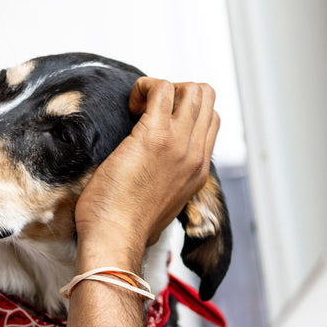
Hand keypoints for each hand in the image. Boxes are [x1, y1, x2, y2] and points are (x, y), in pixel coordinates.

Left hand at [74, 78, 219, 260]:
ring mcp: (179, 145)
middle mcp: (195, 155)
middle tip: (148, 112)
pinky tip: (130, 106)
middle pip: (206, 99)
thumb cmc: (124, 227)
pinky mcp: (154, 136)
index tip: (156, 124)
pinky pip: (161, 88)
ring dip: (163, 88)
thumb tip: (150, 175)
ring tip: (139, 109)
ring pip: (193, 89)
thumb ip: (165, 184)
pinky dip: (144, 87)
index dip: (184, 111)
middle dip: (177, 93)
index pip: (210, 121)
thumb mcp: (159, 205)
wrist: (115, 239)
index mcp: (198, 172)